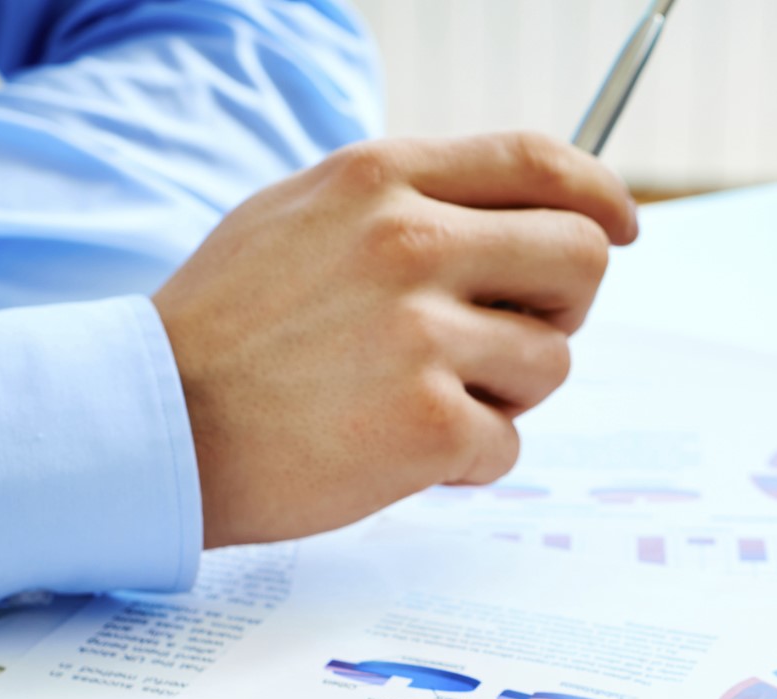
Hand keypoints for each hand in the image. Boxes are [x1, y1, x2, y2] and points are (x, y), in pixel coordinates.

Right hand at [152, 132, 639, 547]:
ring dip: (507, 392)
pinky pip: (508, 443)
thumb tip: (516, 211)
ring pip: (553, 360)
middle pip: (579, 259)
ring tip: (420, 398)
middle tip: (504, 339)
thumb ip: (405, 202)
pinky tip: (398, 451)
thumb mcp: (301, 215)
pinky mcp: (428, 423)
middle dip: (562, 306)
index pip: (539, 161)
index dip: (600, 194)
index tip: (623, 226)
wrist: (153, 427)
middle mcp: (409, 243)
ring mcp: (422, 334)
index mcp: (381, 179)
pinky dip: (467, 460)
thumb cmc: (227, 329)